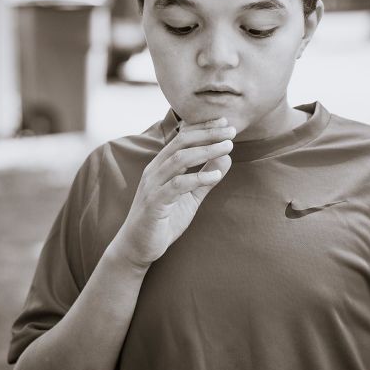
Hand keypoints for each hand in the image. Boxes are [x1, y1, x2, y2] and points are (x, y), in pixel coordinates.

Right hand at [113, 117, 234, 266]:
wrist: (138, 247)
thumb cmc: (163, 220)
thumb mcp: (190, 197)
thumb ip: (205, 179)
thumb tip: (226, 159)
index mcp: (162, 166)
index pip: (182, 138)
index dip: (203, 128)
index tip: (224, 122)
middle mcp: (155, 171)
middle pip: (181, 143)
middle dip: (207, 133)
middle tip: (231, 130)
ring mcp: (153, 186)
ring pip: (179, 159)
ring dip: (206, 150)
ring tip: (227, 147)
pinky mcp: (154, 204)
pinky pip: (177, 186)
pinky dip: (198, 178)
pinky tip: (216, 176)